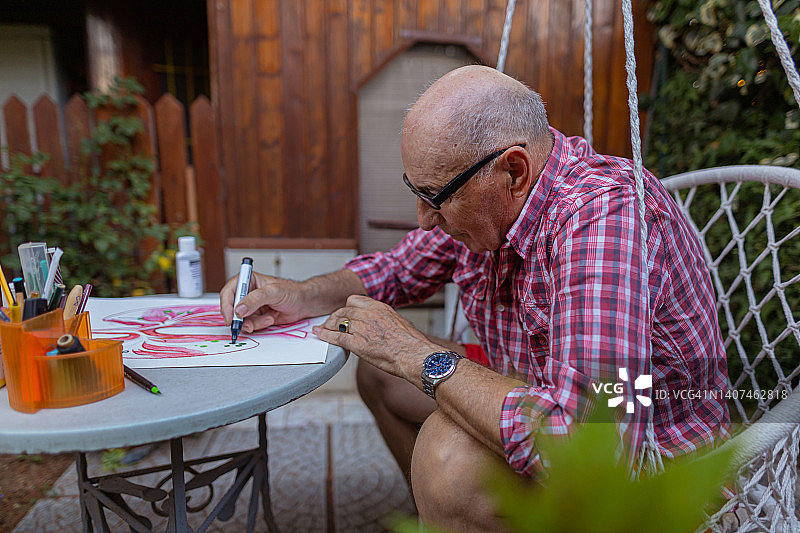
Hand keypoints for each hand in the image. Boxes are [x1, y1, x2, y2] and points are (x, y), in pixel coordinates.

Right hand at [219, 272, 307, 333]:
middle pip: (232, 308)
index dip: (227, 305)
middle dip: (239, 318)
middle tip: (247, 324)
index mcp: (248, 280)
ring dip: (254, 322)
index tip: (231, 317)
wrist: (303, 303)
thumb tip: (239, 308)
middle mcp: (247, 293)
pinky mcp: (256, 317)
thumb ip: (255, 299)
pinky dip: (260, 325)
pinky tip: (271, 318)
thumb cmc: (291, 291)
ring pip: (241, 320)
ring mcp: (251, 306)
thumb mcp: (274, 291)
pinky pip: (251, 325)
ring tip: (268, 317)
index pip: (229, 292)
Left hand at [313, 295, 442, 384]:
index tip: (343, 313)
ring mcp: (362, 328)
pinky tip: (319, 335)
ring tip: (322, 329)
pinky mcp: (357, 344)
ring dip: (328, 325)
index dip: (346, 307)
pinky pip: (336, 336)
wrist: (415, 355)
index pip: (354, 300)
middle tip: (329, 323)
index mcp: (380, 308)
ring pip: (338, 322)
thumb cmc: (411, 344)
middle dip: (334, 317)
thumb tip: (380, 326)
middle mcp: (369, 315)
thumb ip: (385, 321)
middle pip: (343, 310)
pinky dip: (325, 335)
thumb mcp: (399, 323)